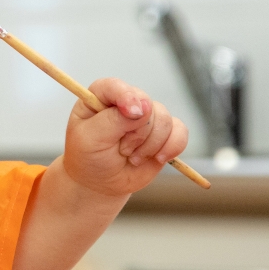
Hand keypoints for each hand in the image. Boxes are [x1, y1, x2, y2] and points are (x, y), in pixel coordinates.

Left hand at [62, 78, 188, 196]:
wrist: (101, 183)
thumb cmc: (89, 158)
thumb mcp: (92, 139)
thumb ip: (114, 120)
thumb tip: (144, 106)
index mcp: (100, 99)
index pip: (114, 86)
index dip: (126, 96)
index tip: (132, 113)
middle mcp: (125, 103)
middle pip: (146, 104)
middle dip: (137, 133)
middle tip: (122, 150)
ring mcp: (146, 117)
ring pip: (164, 119)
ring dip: (151, 144)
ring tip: (133, 158)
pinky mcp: (163, 133)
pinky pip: (180, 131)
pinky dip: (172, 146)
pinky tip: (158, 158)